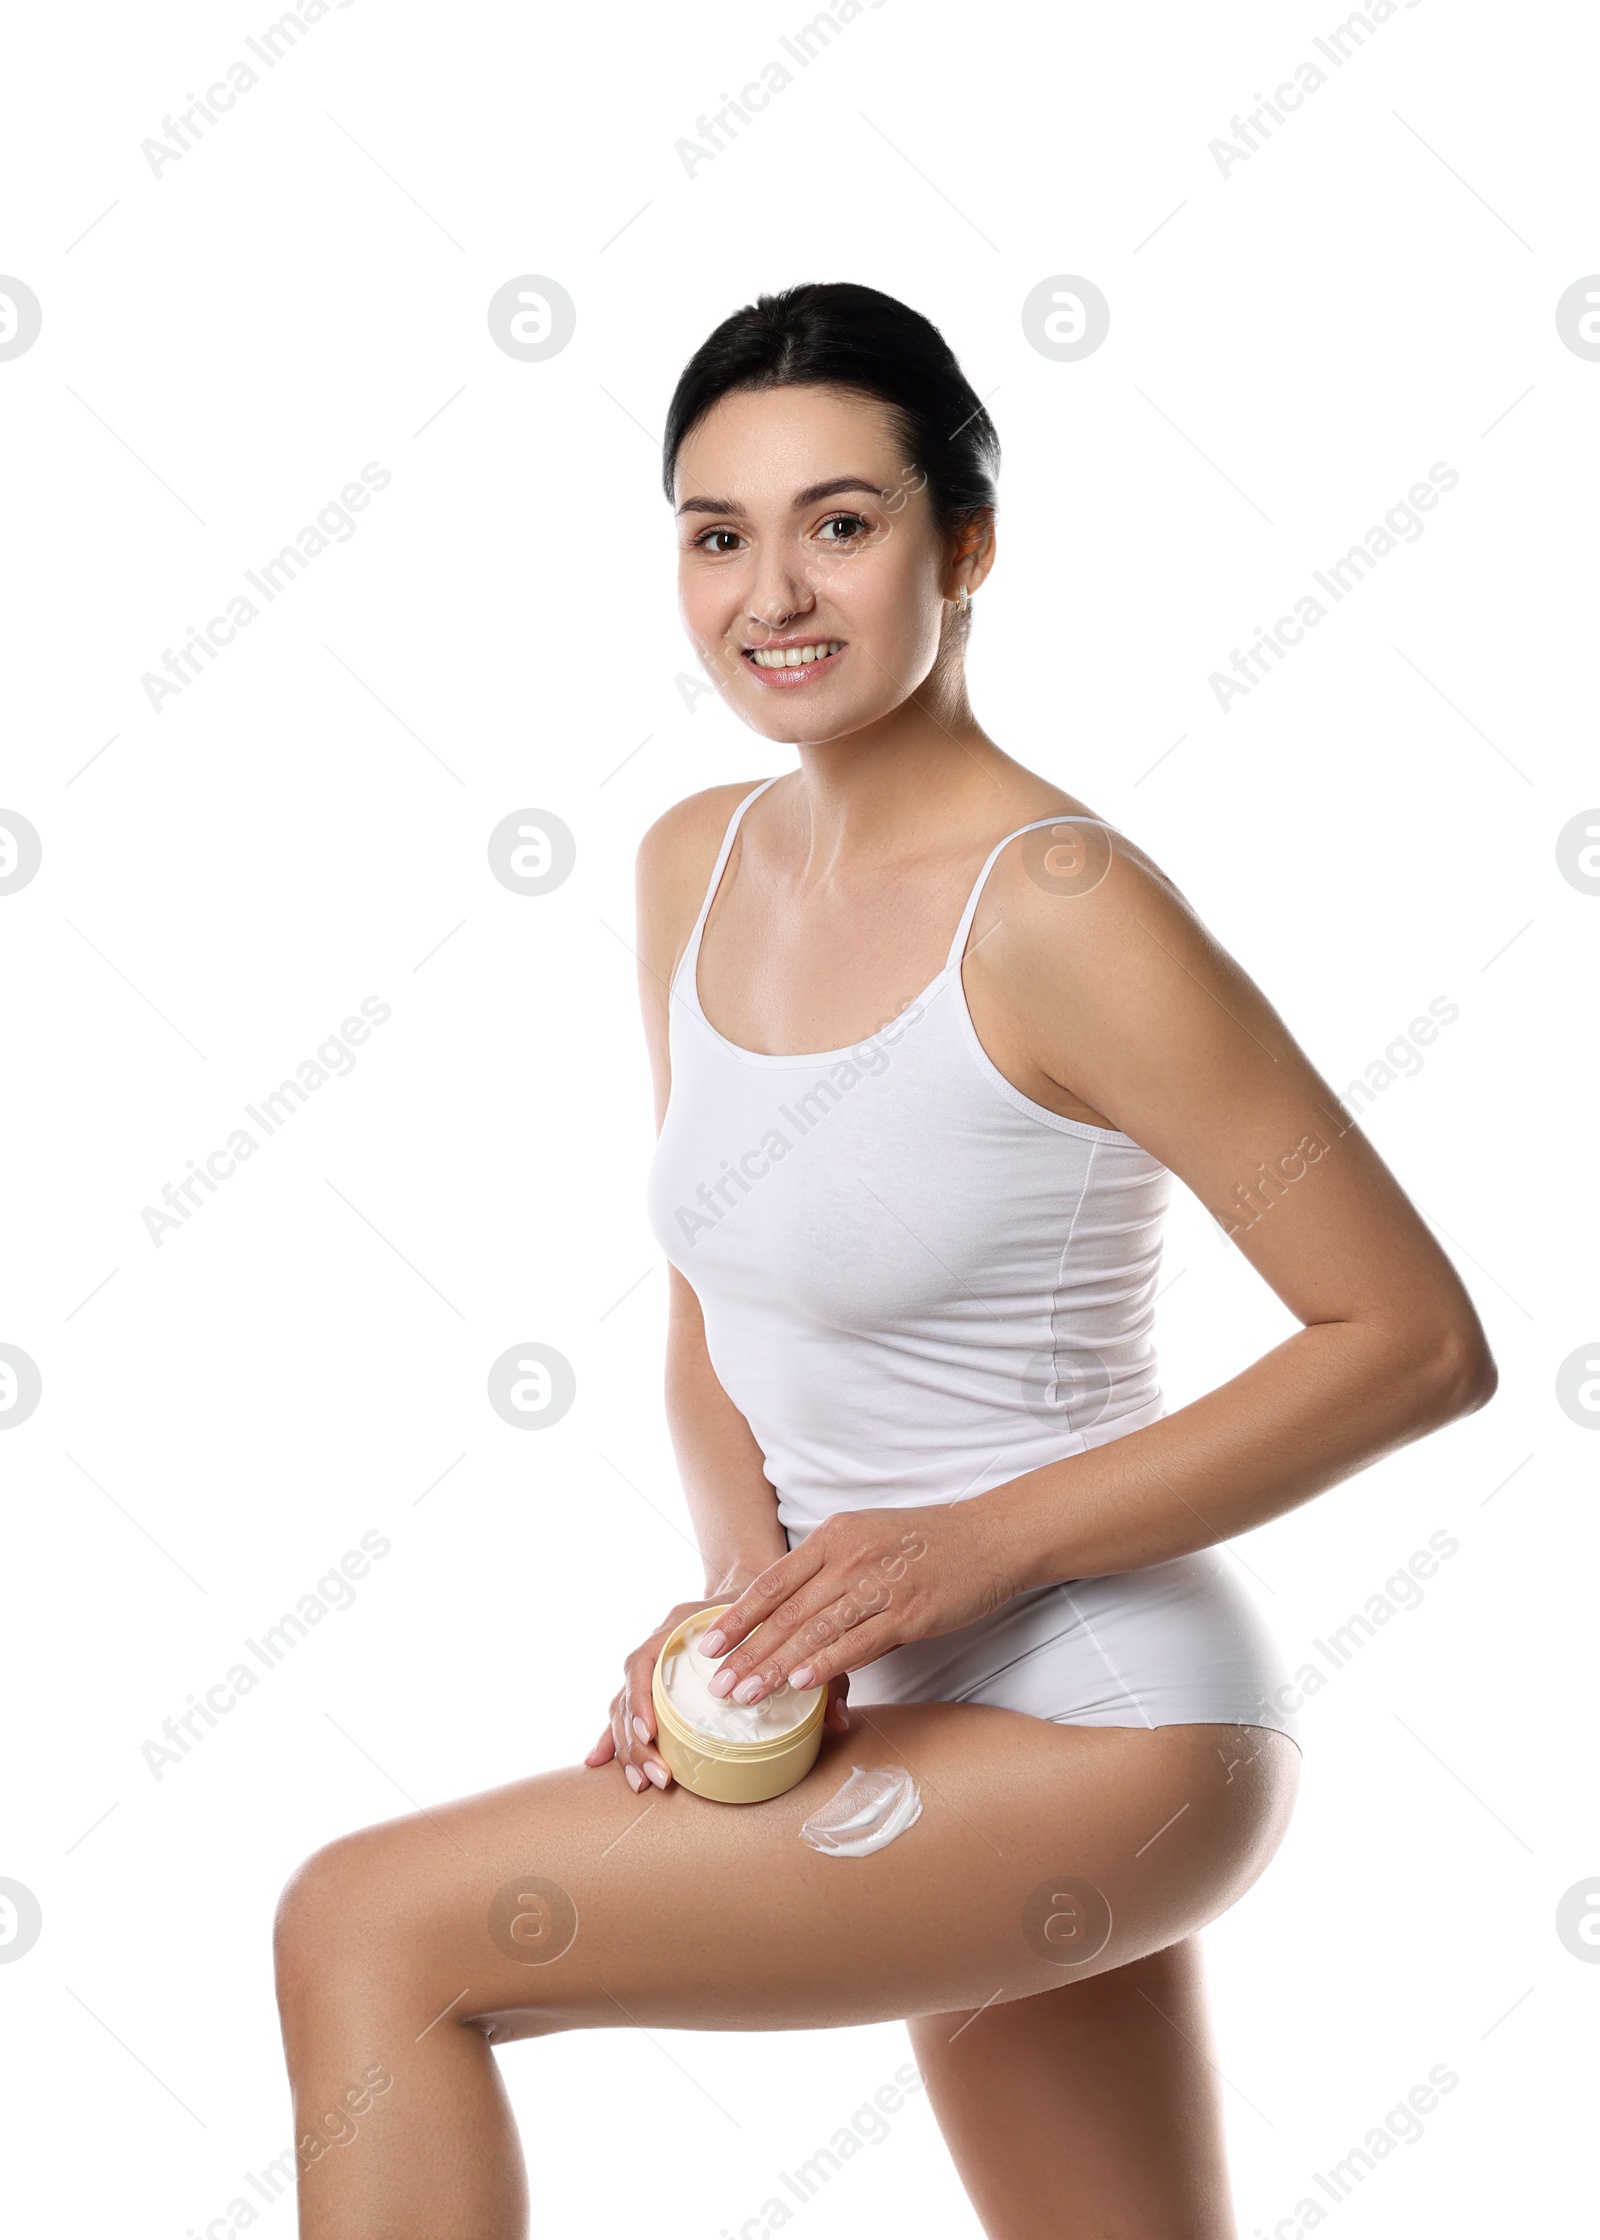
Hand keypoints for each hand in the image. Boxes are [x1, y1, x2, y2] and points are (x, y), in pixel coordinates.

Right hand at [583, 1599, 852, 1791]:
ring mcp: (654, 1661)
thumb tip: (840, 1722)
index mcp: (683, 1622)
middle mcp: (660, 1639)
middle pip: (628, 1689)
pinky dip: (613, 1735)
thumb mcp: (801, 1635)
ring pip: (622, 1702)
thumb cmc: (776, 1612)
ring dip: (627, 1744)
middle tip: (658, 1776)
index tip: (653, 1730)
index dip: (643, 1697)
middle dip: (636, 1738)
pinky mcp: (656, 1680)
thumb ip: (822, 1673)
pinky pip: (625, 1707)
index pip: (646, 1658)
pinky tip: (600, 1764)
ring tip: (642, 1782)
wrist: (755, 1584)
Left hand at [693, 1502, 1019, 1707]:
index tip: (709, 1644)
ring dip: (776, 1666)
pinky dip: (826, 1664)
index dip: (738, 1616)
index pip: (773, 1581)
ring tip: (746, 1695)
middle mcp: (850, 1556)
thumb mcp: (870, 1538)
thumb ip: (832, 1570)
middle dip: (747, 1651)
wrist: (992, 1537)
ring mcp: (879, 1584)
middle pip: (786, 1611)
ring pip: (815, 1630)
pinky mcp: (909, 1612)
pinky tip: (802, 1684)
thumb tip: (797, 1611)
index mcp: (834, 1537)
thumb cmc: (930, 1542)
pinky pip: (858, 1642)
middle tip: (717, 1686)